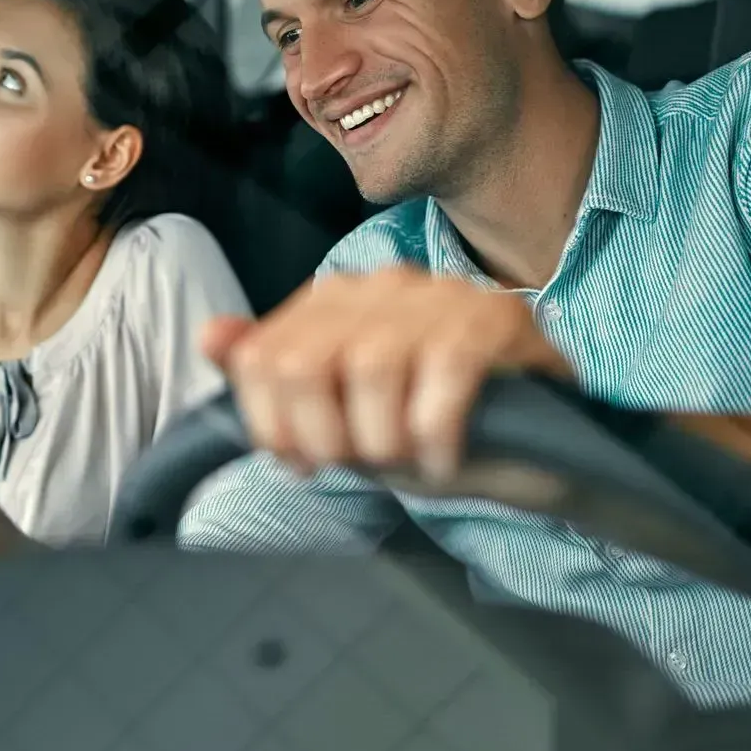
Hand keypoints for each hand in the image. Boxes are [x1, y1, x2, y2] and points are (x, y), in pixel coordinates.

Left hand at [202, 266, 573, 483]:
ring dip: (383, 438)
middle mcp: (384, 284)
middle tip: (361, 465)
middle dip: (324, 437)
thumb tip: (212, 336)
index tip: (304, 463)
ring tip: (407, 460)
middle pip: (305, 363)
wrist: (538, 453)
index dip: (272, 426)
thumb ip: (272, 376)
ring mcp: (444, 296)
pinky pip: (446, 375)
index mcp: (336, 301)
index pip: (264, 357)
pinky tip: (445, 459)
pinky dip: (436, 434)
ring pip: (372, 368)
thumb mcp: (339, 416)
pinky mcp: (500, 319)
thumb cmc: (431, 430)